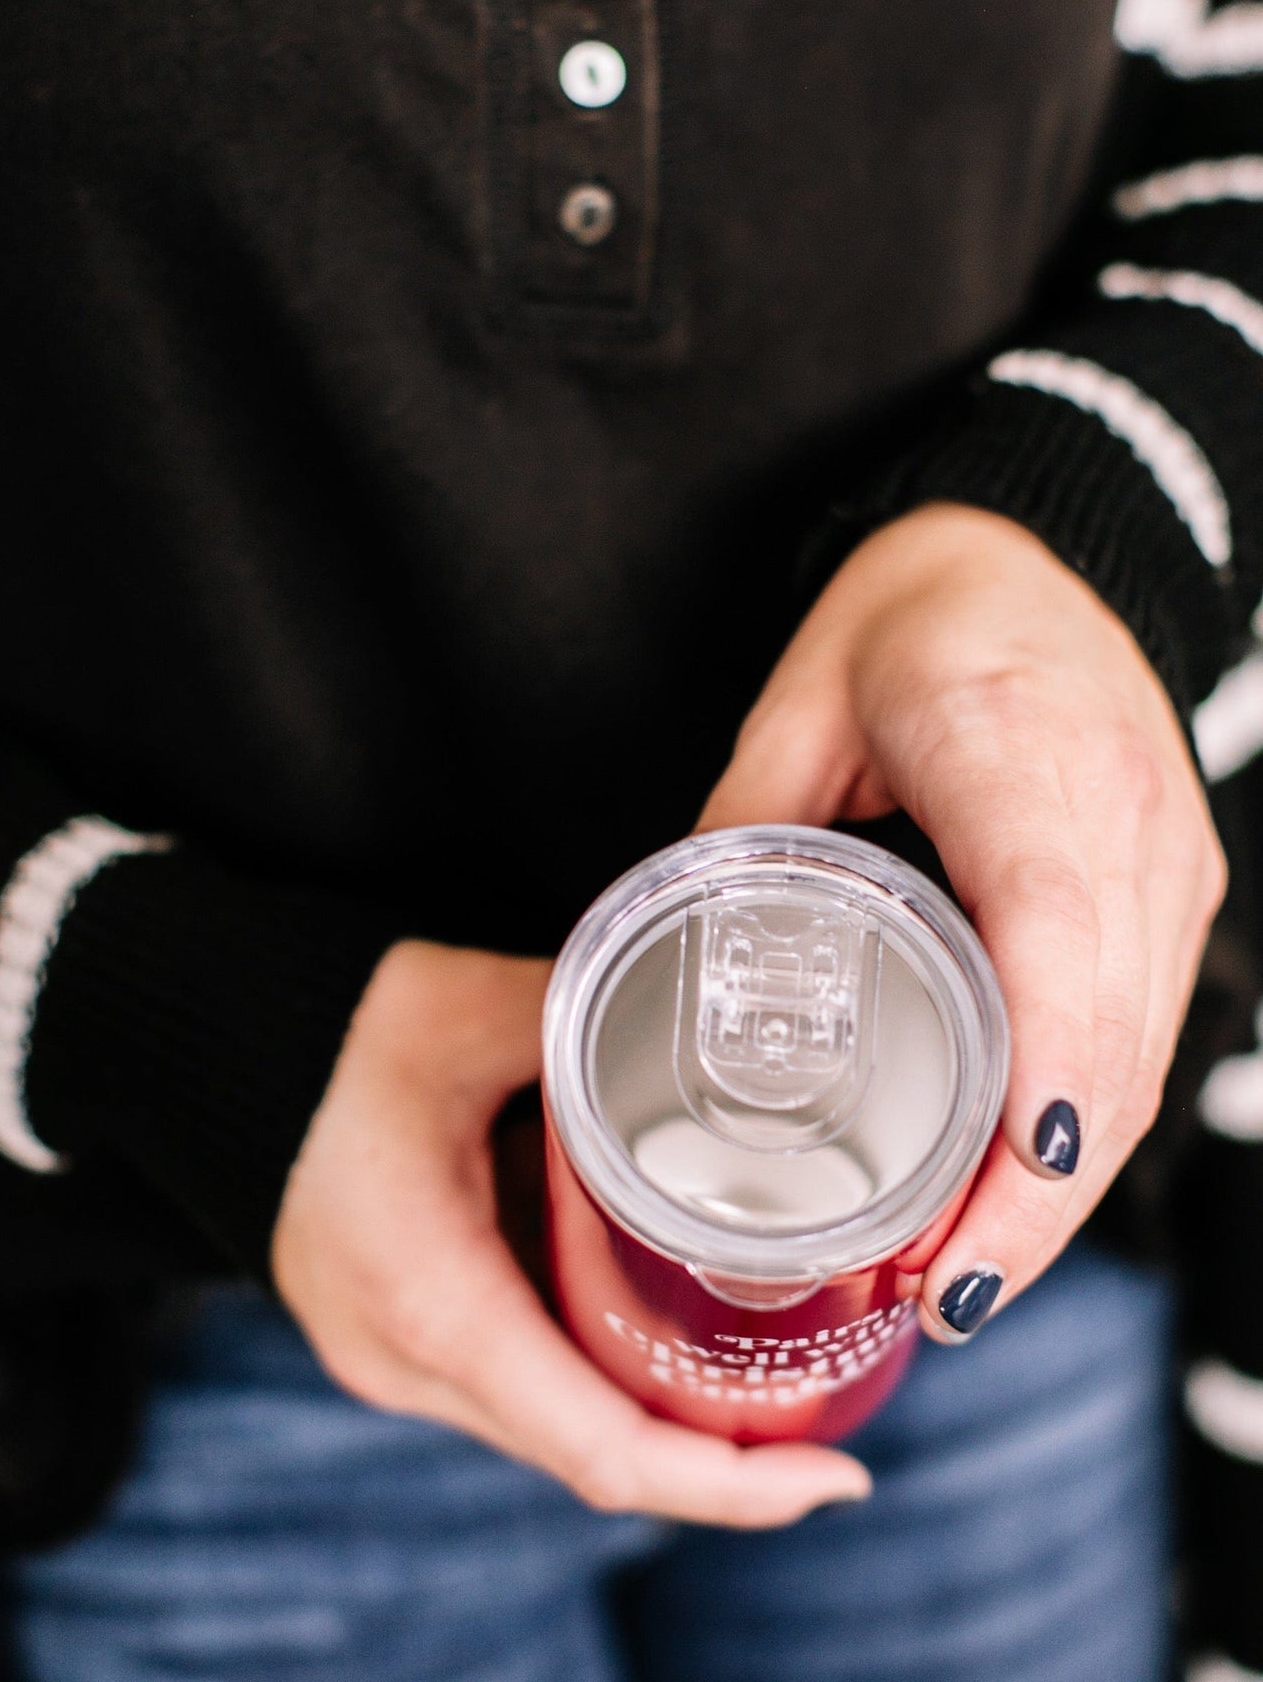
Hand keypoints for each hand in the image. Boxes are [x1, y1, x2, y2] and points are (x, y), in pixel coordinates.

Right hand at [272, 937, 871, 1521]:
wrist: (213, 1051)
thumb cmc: (335, 1031)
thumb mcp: (478, 1013)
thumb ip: (601, 1029)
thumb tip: (714, 1021)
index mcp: (432, 1293)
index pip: (599, 1444)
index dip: (727, 1481)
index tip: (834, 1474)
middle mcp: (404, 1359)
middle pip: (588, 1457)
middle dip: (716, 1469)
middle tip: (831, 1441)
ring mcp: (390, 1363)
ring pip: (553, 1434)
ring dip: (660, 1433)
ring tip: (774, 1404)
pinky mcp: (393, 1342)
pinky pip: (517, 1394)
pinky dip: (600, 1388)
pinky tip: (670, 1352)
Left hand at [700, 503, 1225, 1340]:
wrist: (1038, 546)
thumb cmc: (918, 610)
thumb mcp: (803, 697)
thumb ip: (744, 824)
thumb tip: (665, 956)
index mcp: (1016, 749)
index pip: (1056, 927)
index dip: (1044, 1064)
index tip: (1006, 1190)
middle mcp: (1122, 812)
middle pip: (1111, 1038)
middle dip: (1037, 1195)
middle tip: (936, 1294)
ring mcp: (1169, 856)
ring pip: (1142, 1059)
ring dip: (1065, 1187)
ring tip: (961, 1278)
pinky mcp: (1176, 887)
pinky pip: (1146, 1031)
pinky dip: (1087, 1126)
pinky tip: (1017, 1194)